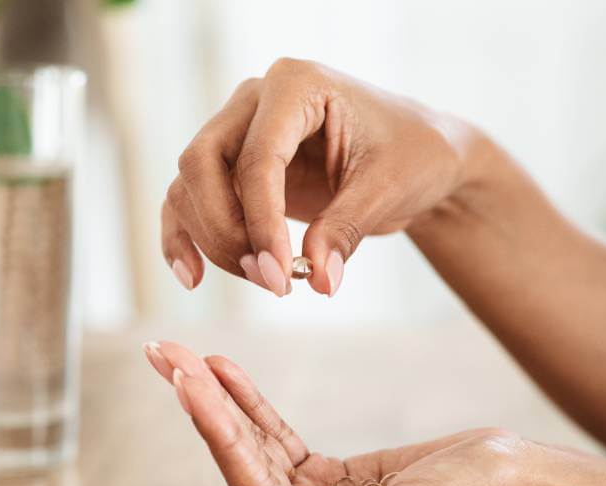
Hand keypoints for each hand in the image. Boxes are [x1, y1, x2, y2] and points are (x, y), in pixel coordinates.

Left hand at [144, 340, 576, 485]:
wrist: (522, 485)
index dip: (215, 433)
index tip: (183, 380)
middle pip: (242, 467)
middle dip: (202, 408)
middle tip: (164, 354)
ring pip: (255, 450)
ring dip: (220, 401)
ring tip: (185, 354)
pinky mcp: (335, 482)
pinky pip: (281, 440)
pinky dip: (253, 406)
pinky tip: (226, 373)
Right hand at [162, 58, 478, 296]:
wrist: (419, 156)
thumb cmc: (412, 155)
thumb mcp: (389, 188)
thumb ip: (347, 229)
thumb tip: (320, 280)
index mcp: (297, 85)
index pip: (257, 157)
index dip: (262, 222)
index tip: (281, 275)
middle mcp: (254, 101)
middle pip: (202, 165)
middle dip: (227, 231)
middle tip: (271, 281)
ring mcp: (236, 131)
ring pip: (190, 187)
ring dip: (216, 242)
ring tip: (266, 281)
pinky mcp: (231, 168)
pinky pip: (188, 200)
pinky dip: (185, 238)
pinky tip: (193, 277)